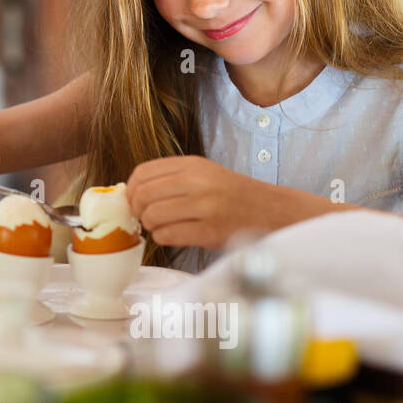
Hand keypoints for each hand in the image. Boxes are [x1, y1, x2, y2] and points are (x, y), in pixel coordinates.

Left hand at [125, 156, 272, 249]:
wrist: (271, 211)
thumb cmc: (232, 195)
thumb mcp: (203, 173)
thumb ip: (171, 178)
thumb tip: (131, 192)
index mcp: (192, 165)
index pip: (142, 173)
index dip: (131, 189)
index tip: (134, 200)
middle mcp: (197, 182)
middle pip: (143, 195)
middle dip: (138, 210)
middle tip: (146, 217)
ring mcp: (204, 206)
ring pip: (152, 216)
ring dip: (151, 226)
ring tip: (162, 226)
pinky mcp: (209, 231)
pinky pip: (167, 235)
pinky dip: (163, 238)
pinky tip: (173, 235)